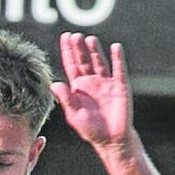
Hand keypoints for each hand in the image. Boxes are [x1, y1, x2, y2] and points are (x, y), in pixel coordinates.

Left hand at [50, 33, 133, 151]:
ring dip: (95, 51)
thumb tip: (53, 84)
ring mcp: (106, 83)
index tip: (65, 37)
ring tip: (90, 39)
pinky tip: (115, 47)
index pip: (72, 65)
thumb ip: (65, 99)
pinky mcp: (120, 86)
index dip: (68, 51)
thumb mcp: (74, 115)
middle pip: (84, 60)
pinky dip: (118, 58)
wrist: (111, 139)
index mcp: (78, 88)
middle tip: (74, 35)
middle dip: (79, 48)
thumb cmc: (91, 130)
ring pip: (100, 62)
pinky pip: (119, 69)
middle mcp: (91, 82)